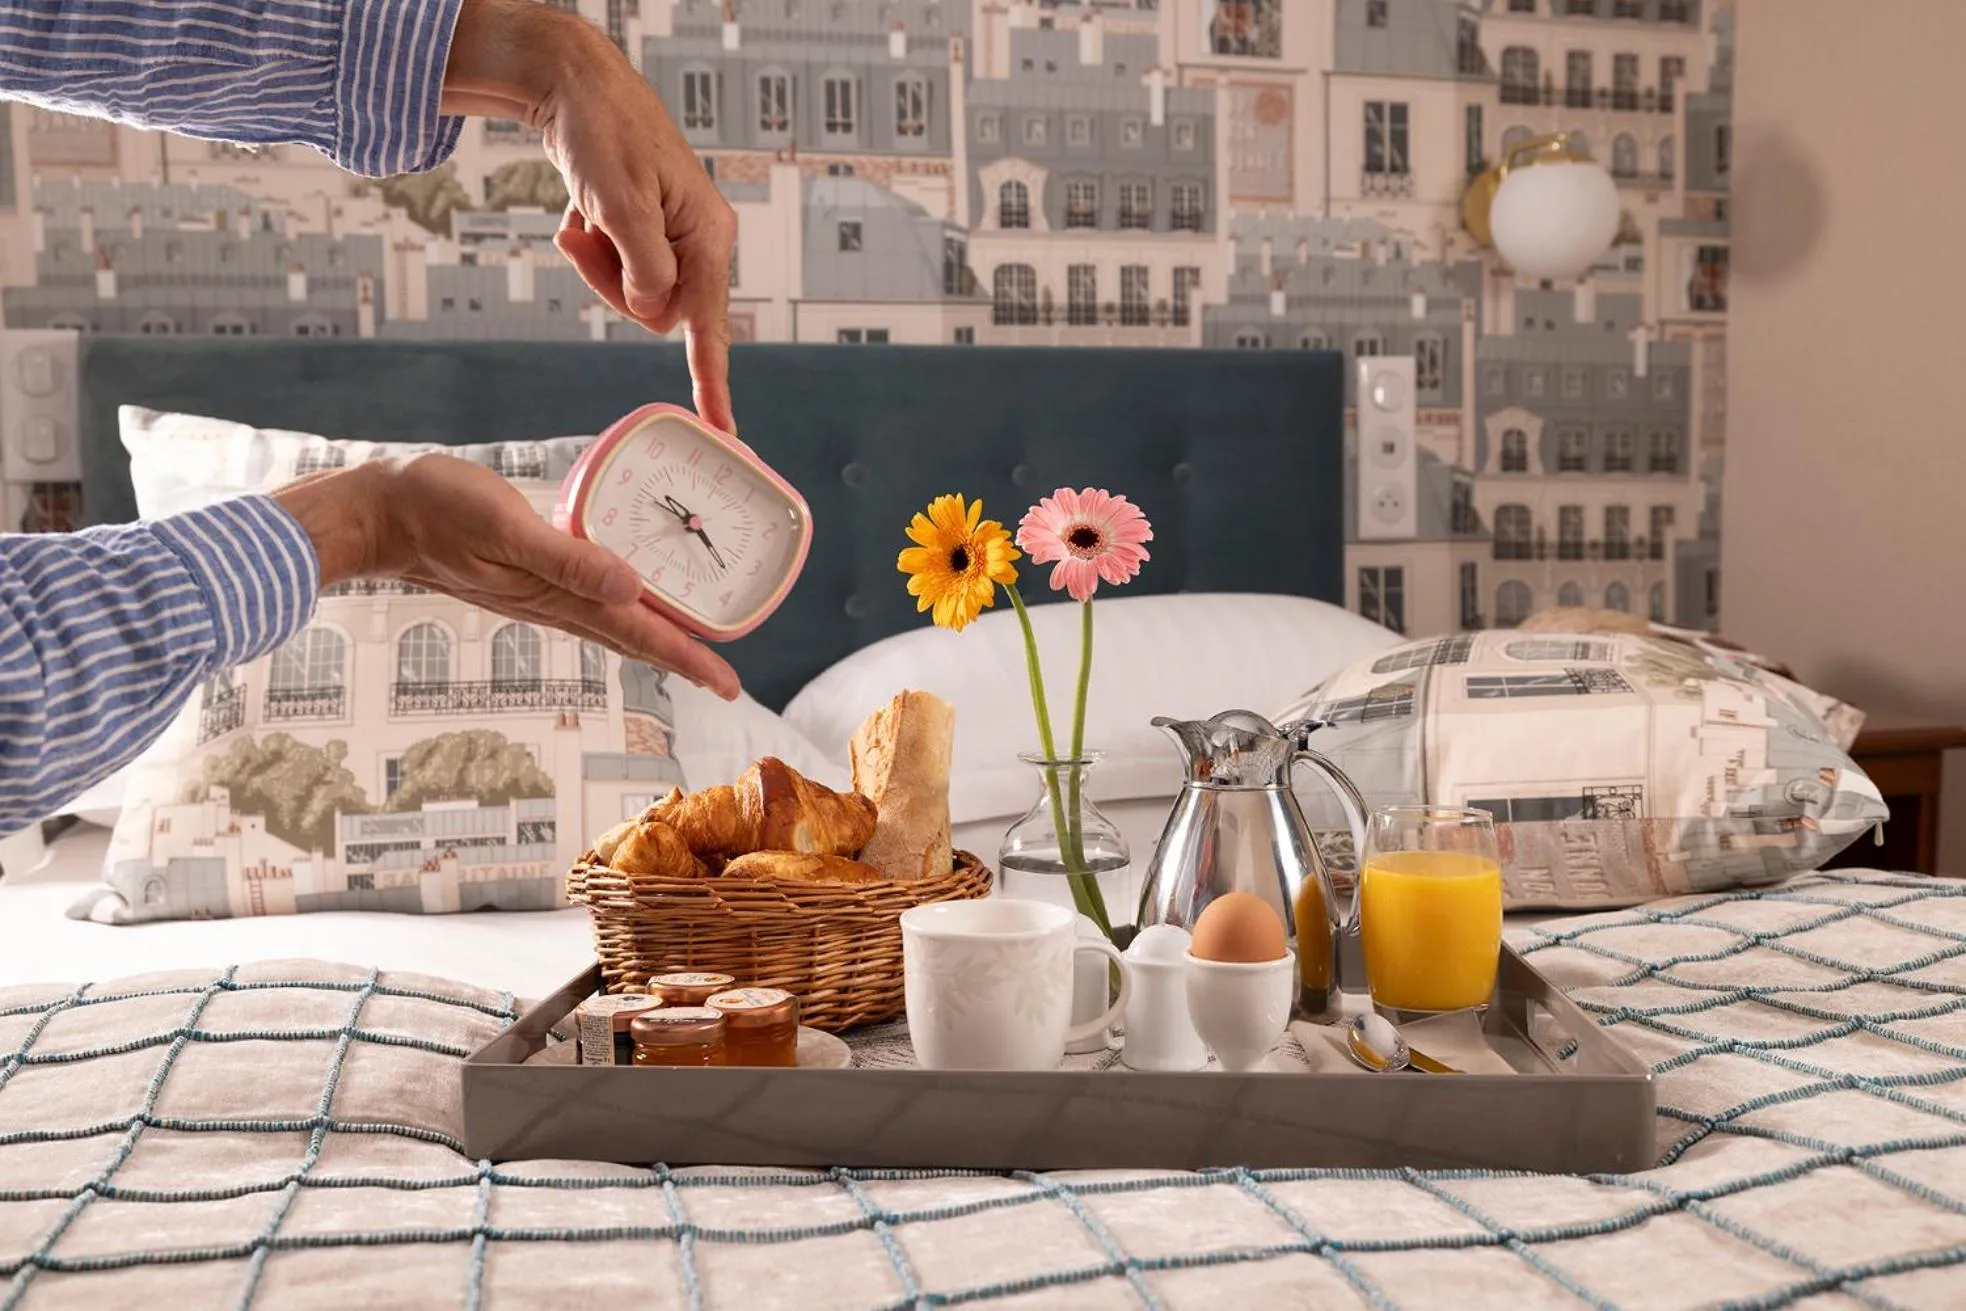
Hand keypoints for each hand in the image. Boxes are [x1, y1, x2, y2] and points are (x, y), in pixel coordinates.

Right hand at [273, 455, 739, 699]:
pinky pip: (585, 600)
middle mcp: (552, 604)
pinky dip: (618, 607)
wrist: (377, 513)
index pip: (638, 633)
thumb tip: (630, 587)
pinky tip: (624, 597)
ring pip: (609, 625)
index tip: (731, 685)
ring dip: (652, 638)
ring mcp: (536, 594)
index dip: (689, 658)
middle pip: (631, 639)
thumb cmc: (435, 509)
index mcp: (557, 596)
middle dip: (681, 659)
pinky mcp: (522, 576)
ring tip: (690, 648)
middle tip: (726, 681)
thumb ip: (567, 559)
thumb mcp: (505, 526)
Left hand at [441, 0, 736, 432]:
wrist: (577, 88)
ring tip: (580, 220)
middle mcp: (698, 243)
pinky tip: (583, 213)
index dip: (713, 380)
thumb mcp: (620, 204)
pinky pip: (619, 268)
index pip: (711, 324)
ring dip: (597, 264)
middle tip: (584, 240)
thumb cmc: (605, 134)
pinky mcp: (646, 233)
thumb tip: (653, 313)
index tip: (723, 429)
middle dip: (612, 285)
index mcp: (706, 236)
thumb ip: (643, 269)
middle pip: (658, 310)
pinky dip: (592, 247)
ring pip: (633, 292)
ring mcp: (673, 239)